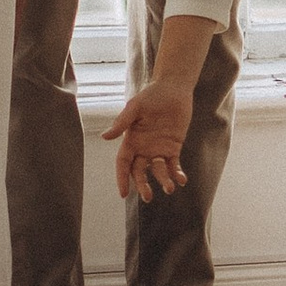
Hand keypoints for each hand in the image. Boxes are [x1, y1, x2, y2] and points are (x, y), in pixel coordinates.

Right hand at [106, 81, 193, 200]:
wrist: (173, 88)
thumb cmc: (151, 95)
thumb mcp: (135, 107)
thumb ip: (122, 122)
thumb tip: (104, 137)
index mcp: (131, 140)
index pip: (123, 163)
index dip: (122, 178)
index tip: (124, 193)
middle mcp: (143, 147)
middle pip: (139, 172)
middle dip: (142, 185)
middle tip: (147, 197)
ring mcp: (158, 148)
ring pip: (158, 171)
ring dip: (163, 181)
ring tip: (169, 188)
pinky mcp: (173, 147)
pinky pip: (174, 165)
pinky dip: (177, 174)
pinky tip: (181, 180)